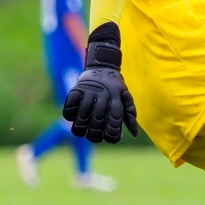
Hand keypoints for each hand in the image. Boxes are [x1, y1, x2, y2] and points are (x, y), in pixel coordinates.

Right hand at [62, 23, 137, 143]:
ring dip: (80, 127)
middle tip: (94, 137)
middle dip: (95, 133)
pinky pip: (70, 104)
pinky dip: (69, 114)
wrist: (102, 65)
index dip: (112, 133)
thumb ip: (130, 116)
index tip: (109, 139)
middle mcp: (103, 94)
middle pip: (98, 119)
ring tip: (82, 131)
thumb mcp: (125, 98)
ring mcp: (89, 90)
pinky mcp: (77, 88)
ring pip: (83, 114)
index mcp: (117, 98)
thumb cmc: (115, 88)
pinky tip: (72, 118)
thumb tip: (134, 135)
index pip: (115, 119)